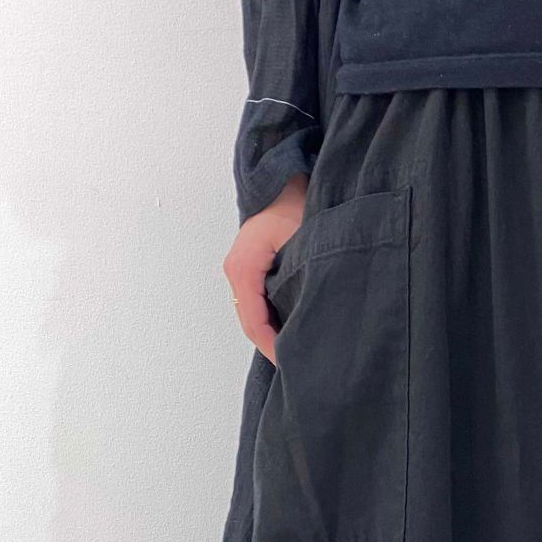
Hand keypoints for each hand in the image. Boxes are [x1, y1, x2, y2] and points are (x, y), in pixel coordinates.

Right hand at [223, 174, 308, 363]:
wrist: (291, 177)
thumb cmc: (298, 202)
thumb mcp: (301, 243)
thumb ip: (298, 281)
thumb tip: (304, 320)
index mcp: (242, 267)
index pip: (253, 322)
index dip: (273, 347)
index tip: (294, 363)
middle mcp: (236, 270)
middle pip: (251, 322)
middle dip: (274, 344)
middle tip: (301, 364)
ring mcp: (242, 270)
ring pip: (255, 314)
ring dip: (275, 332)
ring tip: (300, 350)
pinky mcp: (252, 268)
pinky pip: (259, 302)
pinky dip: (274, 319)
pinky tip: (294, 327)